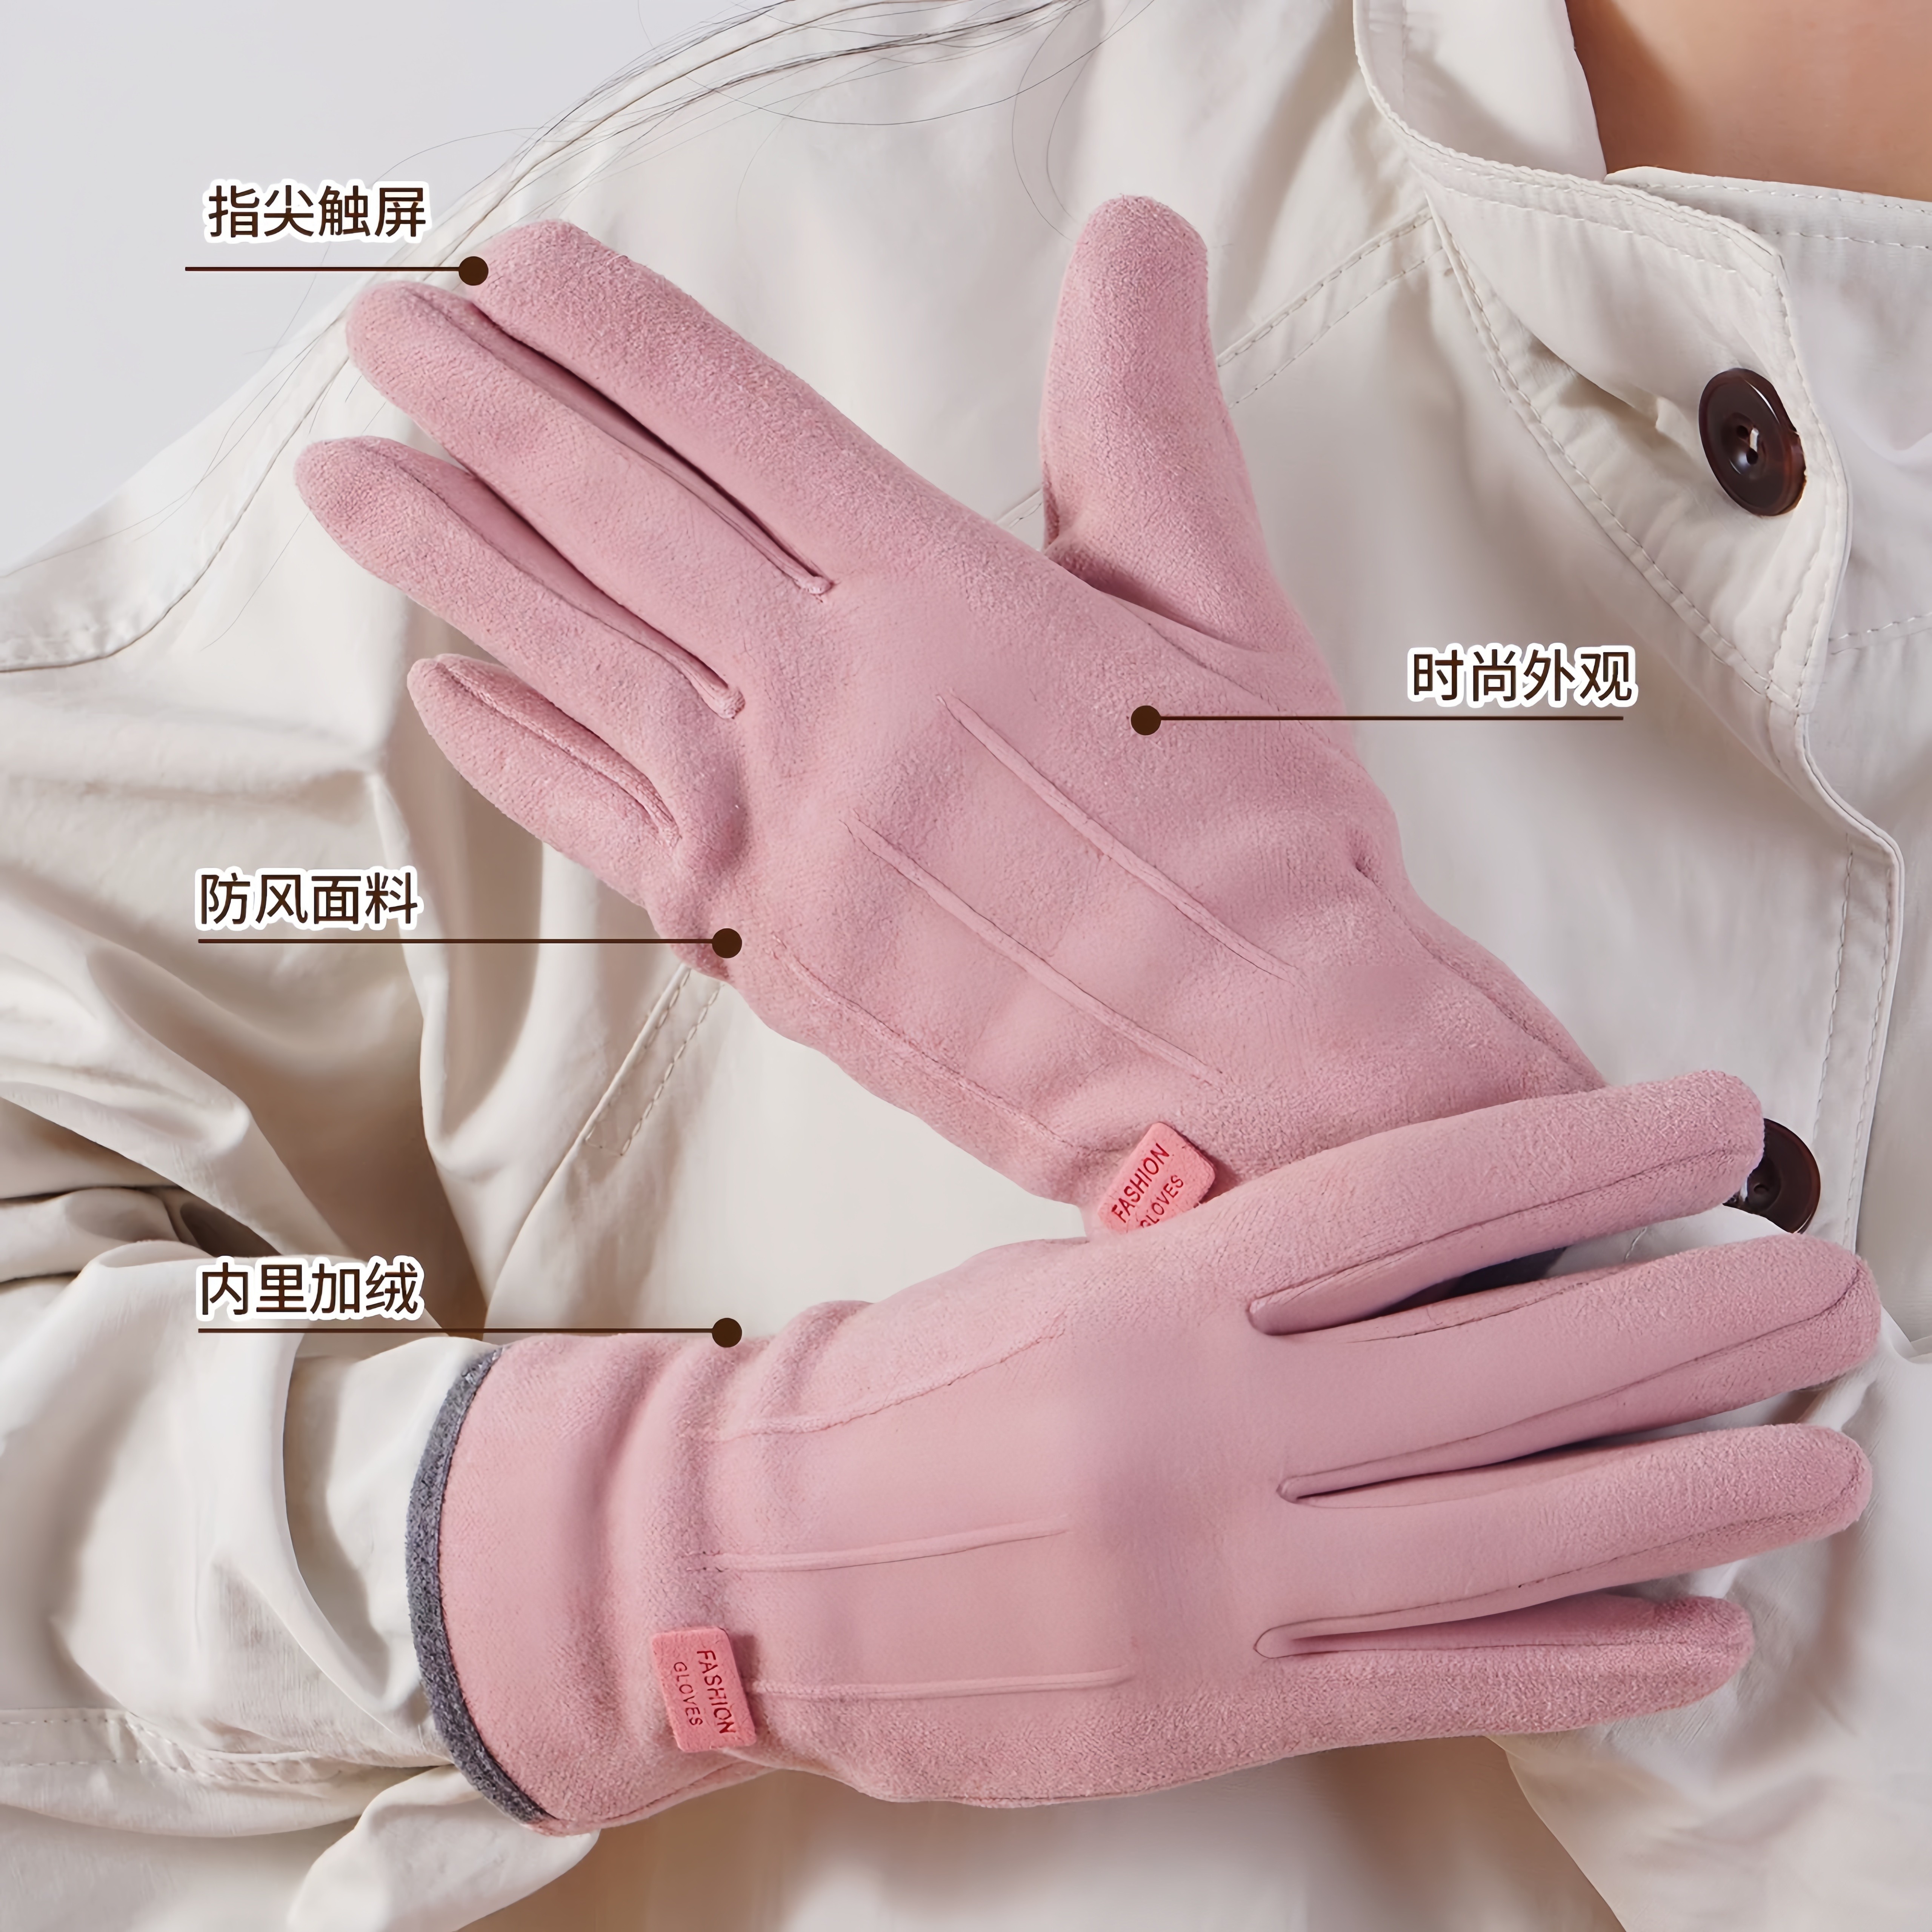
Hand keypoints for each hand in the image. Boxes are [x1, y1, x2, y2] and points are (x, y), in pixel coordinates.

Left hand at [298, 201, 1598, 1224]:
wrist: (1257, 1073)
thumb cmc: (1259, 851)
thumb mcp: (1220, 608)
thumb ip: (1143, 419)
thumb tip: (1133, 244)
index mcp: (941, 603)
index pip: (737, 423)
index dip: (616, 334)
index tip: (523, 272)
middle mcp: (830, 707)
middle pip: (623, 522)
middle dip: (489, 410)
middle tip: (385, 334)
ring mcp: (777, 833)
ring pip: (577, 662)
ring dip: (451, 561)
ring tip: (348, 482)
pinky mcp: (760, 942)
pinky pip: (604, 827)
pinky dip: (517, 752)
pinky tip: (447, 689)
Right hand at [413, 1075, 1876, 1829]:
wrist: (759, 1567)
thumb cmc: (908, 1400)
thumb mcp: (1059, 1287)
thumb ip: (1226, 1279)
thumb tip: (1421, 1268)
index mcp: (1157, 1300)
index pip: (1415, 1208)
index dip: (1583, 1158)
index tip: (1715, 1129)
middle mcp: (1207, 1436)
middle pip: (1496, 1373)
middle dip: (1688, 1328)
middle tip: (1835, 1294)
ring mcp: (1218, 1585)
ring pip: (1498, 1539)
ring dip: (1683, 1499)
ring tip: (1824, 1462)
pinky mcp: (1214, 1708)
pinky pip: (1431, 1686)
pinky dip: (1578, 1663)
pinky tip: (1699, 1631)